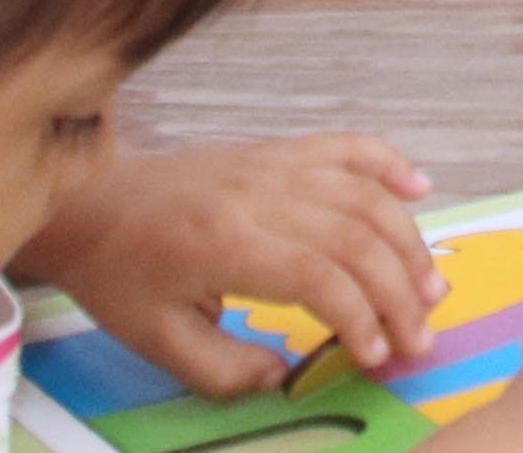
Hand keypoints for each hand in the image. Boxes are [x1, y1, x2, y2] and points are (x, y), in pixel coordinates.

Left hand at [27, 131, 440, 395]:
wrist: (92, 200)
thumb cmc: (122, 274)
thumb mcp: (158, 341)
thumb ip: (225, 370)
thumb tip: (285, 376)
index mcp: (229, 244)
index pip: (320, 278)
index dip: (360, 318)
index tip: (375, 356)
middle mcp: (261, 195)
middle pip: (356, 238)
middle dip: (399, 292)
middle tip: (419, 336)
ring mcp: (274, 164)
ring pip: (365, 195)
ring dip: (408, 241)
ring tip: (430, 288)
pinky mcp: (278, 149)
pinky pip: (347, 146)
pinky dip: (390, 163)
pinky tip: (420, 188)